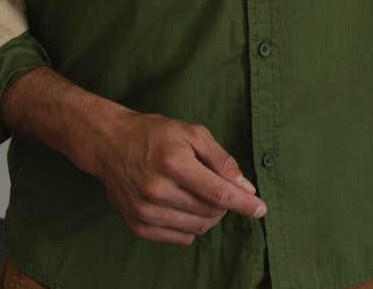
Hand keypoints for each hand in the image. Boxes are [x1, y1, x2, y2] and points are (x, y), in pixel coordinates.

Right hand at [92, 111, 266, 246]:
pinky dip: (191, 227)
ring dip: (209, 216)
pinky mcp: (137, 225)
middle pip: (210, 211)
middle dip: (224, 203)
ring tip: (200, 195)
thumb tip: (246, 187)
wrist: (111, 145)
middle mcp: (157, 190)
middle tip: (218, 187)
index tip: (261, 209)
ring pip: (197, 228)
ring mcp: (145, 211)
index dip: (244, 203)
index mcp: (173, 164)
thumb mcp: (192, 133)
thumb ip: (222, 160)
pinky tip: (184, 207)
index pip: (217, 192)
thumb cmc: (155, 135)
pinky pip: (180, 239)